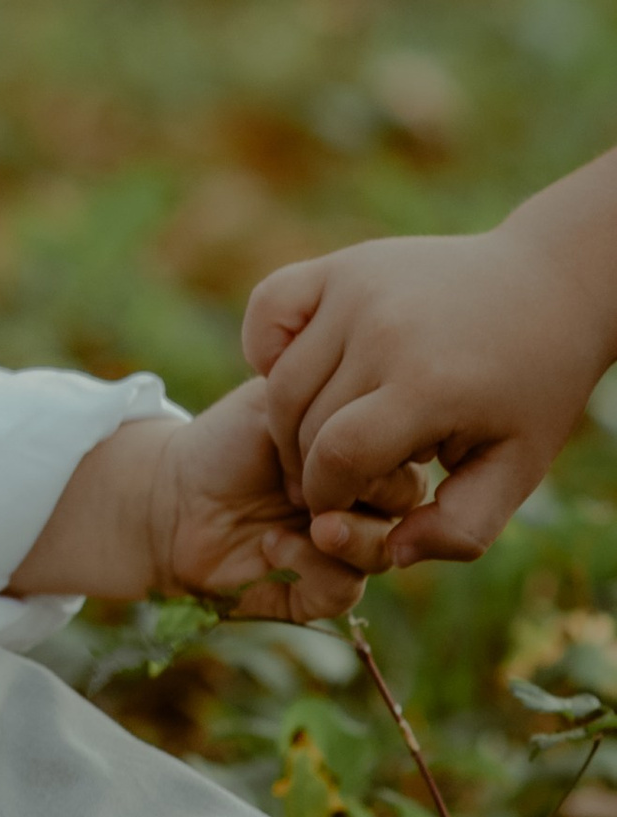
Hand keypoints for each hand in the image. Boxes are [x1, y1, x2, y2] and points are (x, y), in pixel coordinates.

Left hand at [8, 393, 412, 617]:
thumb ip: (334, 410)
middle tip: (331, 486)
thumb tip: (374, 444)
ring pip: (383, 554)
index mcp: (366, 457)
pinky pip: (342, 589)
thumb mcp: (280, 406)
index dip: (388, 449)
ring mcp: (343, 552)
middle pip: (409, 511)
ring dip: (351, 537)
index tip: (348, 435)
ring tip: (314, 523)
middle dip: (374, 495)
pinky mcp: (314, 593)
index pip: (411, 457)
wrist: (169, 495)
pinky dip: (311, 567)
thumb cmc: (225, 443)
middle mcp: (364, 506)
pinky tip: (272, 547)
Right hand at [243, 153, 616, 571]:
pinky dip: (266, 347)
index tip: (344, 506)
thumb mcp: (517, 467)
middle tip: (342, 477)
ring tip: (328, 436)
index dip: (329, 495)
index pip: (337, 457)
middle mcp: (383, 330)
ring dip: (290, 421)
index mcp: (429, 384)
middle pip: (304, 422)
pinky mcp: (343, 264)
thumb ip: (460, 528)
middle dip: (310, 466)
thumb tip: (391, 552)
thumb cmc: (532, 387)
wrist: (550, 286)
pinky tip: (298, 371)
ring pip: (281, 377)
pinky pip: (268, 308)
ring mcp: (357, 288)